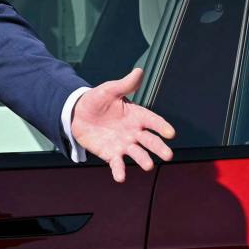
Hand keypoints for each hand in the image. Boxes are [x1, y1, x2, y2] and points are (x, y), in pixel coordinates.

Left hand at [70, 67, 175, 181]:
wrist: (77, 114)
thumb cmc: (97, 100)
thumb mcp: (110, 90)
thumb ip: (125, 84)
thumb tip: (139, 71)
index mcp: (137, 115)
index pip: (153, 121)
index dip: (161, 126)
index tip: (170, 133)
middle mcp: (134, 132)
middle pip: (150, 141)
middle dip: (159, 148)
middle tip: (168, 155)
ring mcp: (124, 144)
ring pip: (137, 154)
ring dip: (143, 160)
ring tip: (147, 166)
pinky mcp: (111, 154)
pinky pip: (117, 164)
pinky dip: (119, 171)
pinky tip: (120, 177)